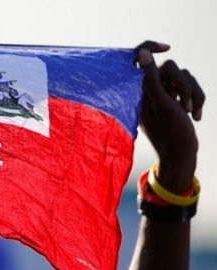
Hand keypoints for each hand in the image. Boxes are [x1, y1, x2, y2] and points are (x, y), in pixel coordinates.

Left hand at [136, 41, 204, 192]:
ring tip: (190, 114)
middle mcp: (148, 89)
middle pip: (169, 67)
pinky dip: (196, 99)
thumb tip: (142, 53)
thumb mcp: (163, 105)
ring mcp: (162, 93)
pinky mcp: (174, 97)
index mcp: (138, 90)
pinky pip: (190, 85)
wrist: (181, 155)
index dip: (150, 47)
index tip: (166, 48)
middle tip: (183, 107)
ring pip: (183, 76)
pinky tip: (196, 117)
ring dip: (192, 94)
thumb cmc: (170, 133)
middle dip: (183, 85)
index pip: (138, 58)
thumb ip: (151, 80)